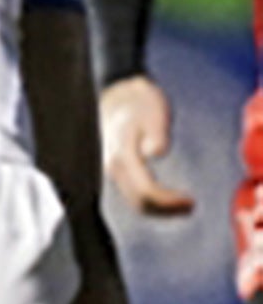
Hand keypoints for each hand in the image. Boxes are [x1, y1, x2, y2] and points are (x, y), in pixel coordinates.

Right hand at [99, 76, 195, 216]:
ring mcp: (113, 169)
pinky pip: (132, 193)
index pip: (144, 192)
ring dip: (160, 209)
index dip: (168, 202)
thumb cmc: (138, 101)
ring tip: (183, 204)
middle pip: (138, 203)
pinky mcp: (117, 169)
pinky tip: (165, 196)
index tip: (190, 201)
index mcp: (122, 156)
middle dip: (166, 210)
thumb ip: (155, 132)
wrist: (117, 93)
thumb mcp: (152, 111)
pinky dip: (151, 201)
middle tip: (191, 205)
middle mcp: (113, 167)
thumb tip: (155, 151)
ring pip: (134, 201)